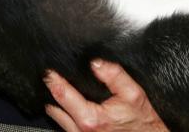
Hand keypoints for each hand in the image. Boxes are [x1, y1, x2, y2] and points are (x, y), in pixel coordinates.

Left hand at [44, 60, 168, 131]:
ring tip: (59, 92)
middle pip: (55, 109)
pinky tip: (70, 108)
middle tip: (51, 79)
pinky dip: (65, 117)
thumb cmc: (141, 122)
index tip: (48, 71)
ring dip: (57, 106)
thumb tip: (96, 63)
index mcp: (91, 118)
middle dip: (53, 93)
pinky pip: (67, 128)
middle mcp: (82, 131)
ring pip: (58, 121)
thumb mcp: (133, 94)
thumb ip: (115, 75)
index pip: (63, 95)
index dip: (53, 80)